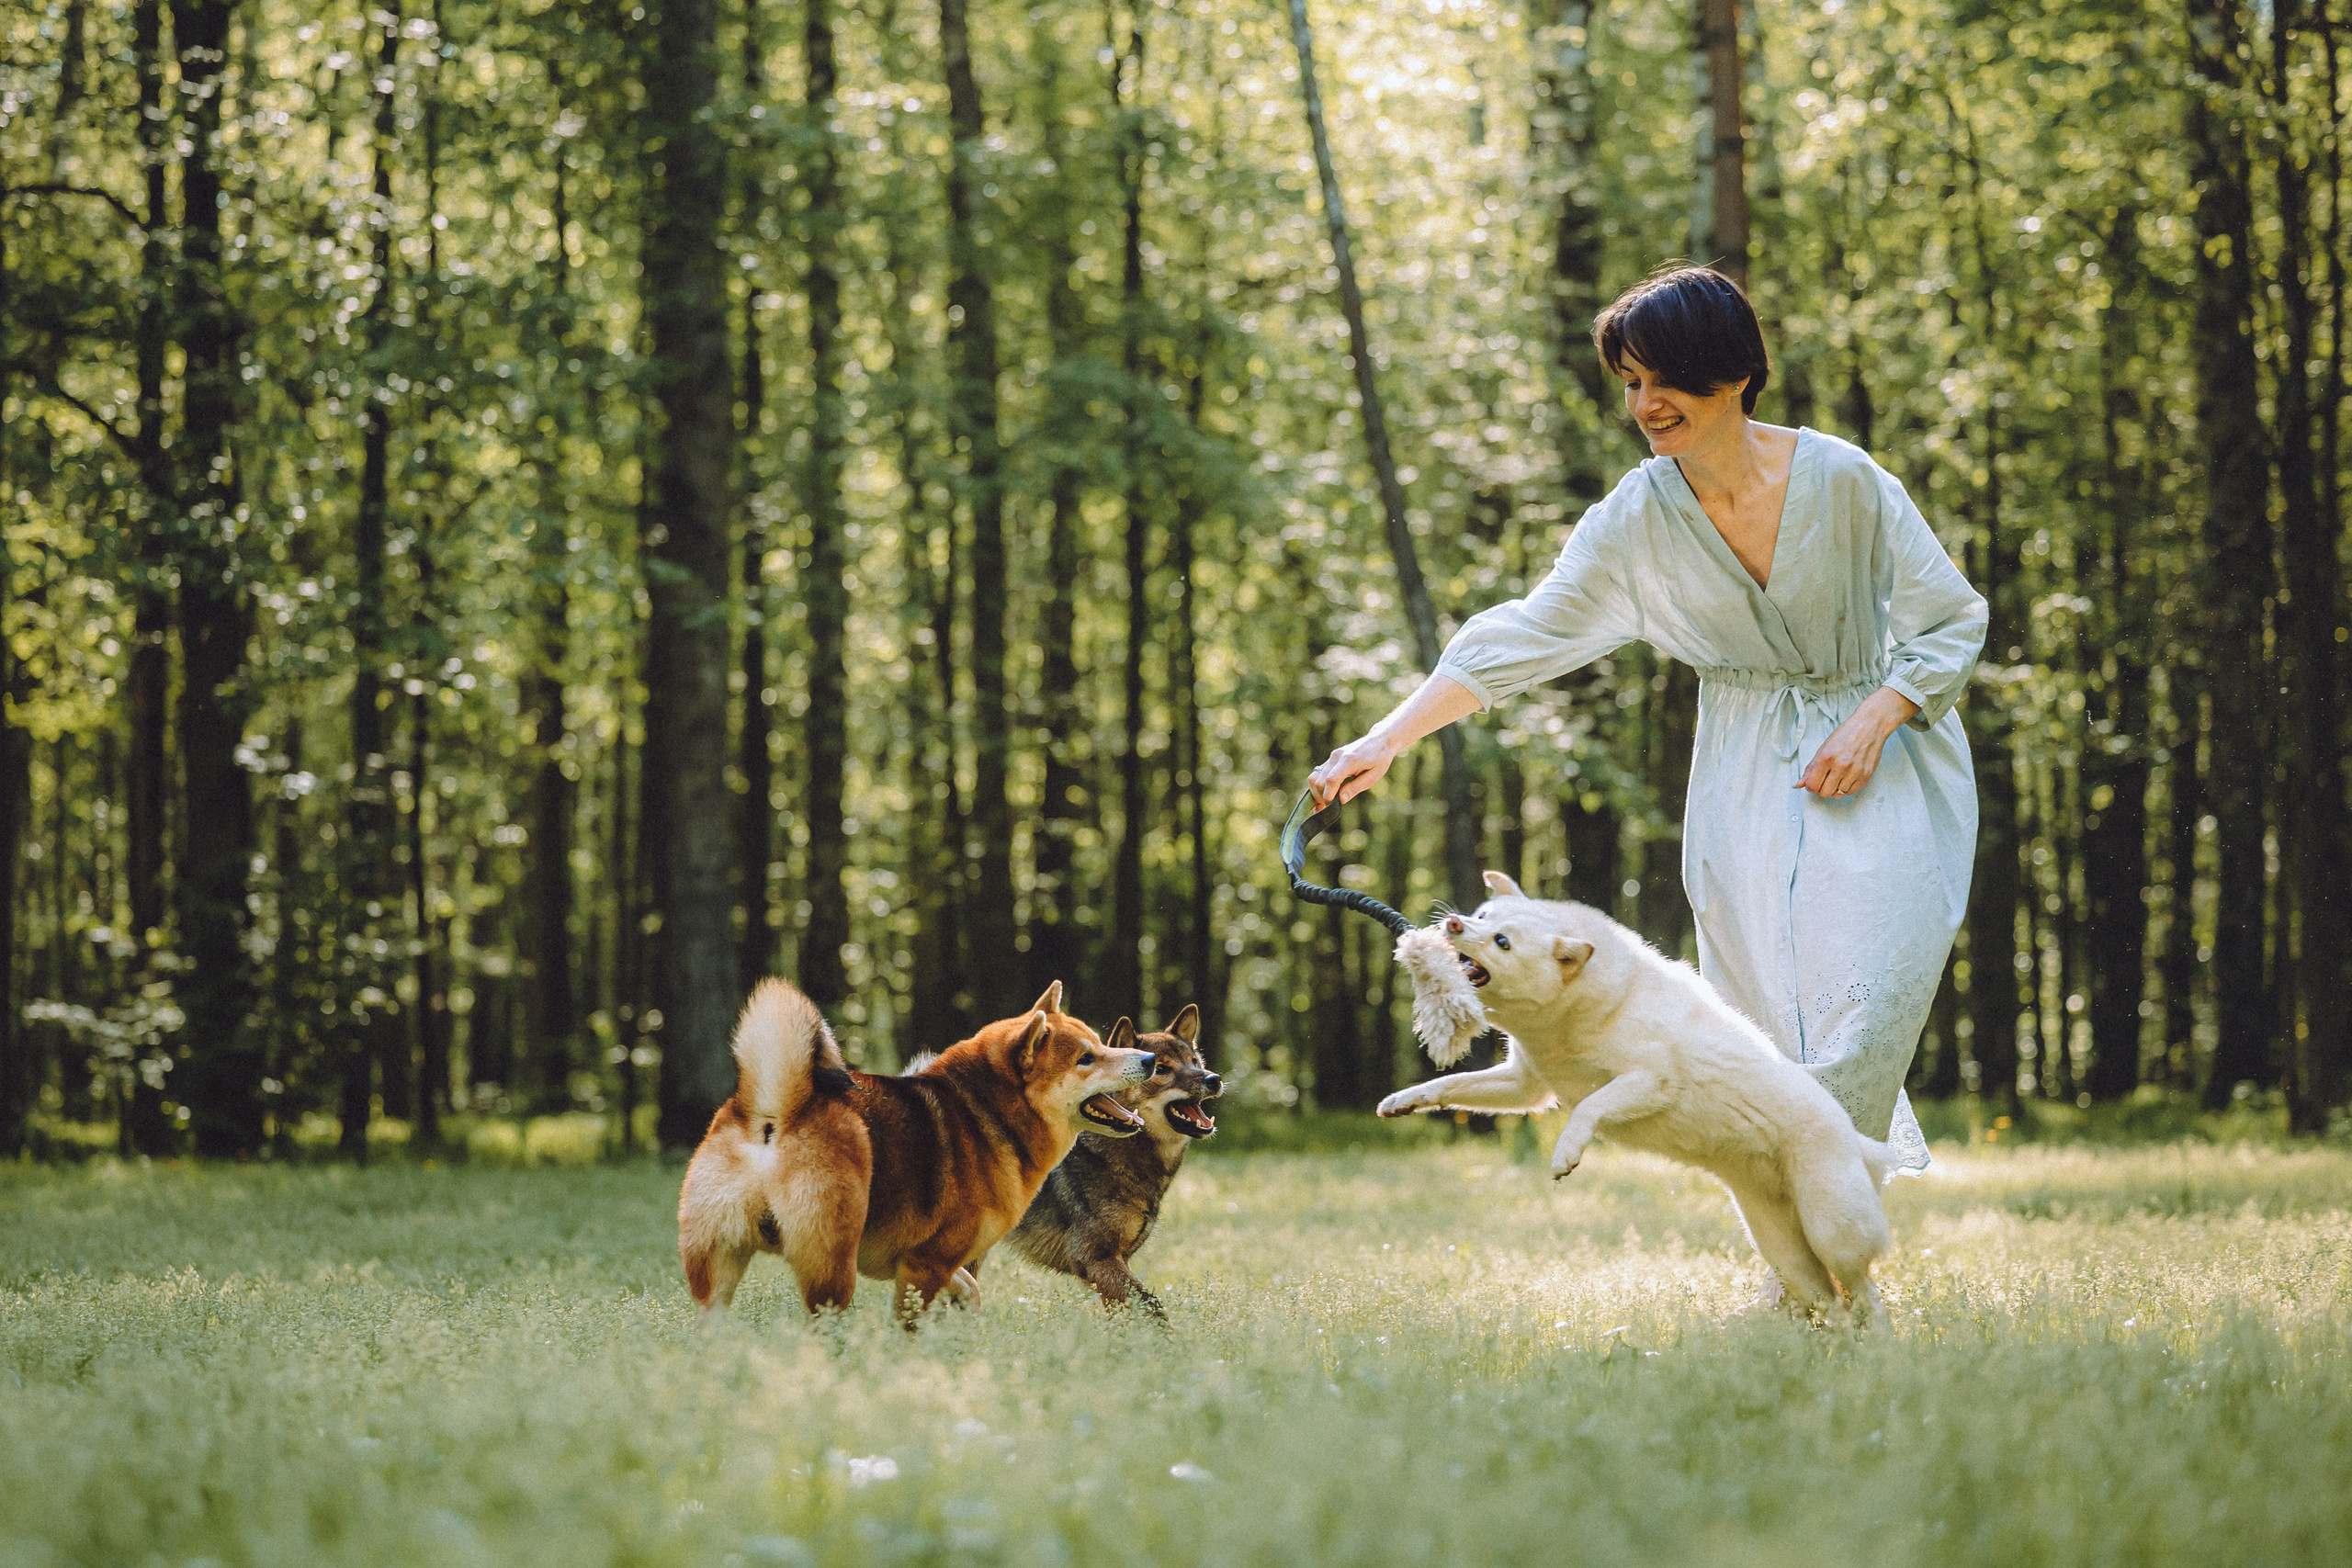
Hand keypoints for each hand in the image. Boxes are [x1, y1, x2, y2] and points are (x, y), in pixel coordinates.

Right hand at [1308, 731, 1399, 809]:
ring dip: (1317, 792)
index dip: (1329, 796)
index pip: (1331, 780)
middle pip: (1319, 780)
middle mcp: (1337, 756)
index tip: (1331, 806)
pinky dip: (1318, 786)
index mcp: (1350, 760)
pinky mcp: (1330, 758)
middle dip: (1321, 796)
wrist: (1379, 740)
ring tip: (1327, 801)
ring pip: (1314, 777)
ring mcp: (1332, 756)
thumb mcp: (1373, 777)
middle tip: (1331, 806)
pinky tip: (1325, 794)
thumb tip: (1340, 801)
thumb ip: (1355, 788)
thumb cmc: (1380, 759)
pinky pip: (1317, 774)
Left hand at [1798, 687, 1919, 798]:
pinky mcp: (1866, 775)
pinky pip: (1851, 792)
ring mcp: (1855, 771)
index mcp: (1826, 757)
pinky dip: (1847, 788)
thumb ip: (1811, 768)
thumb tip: (1799, 784)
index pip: (1812, 786)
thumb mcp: (1823, 748)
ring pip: (1838, 794)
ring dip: (1836, 788)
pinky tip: (1846, 778)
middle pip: (1825, 793)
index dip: (1811, 786)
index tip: (1814, 781)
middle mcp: (1840, 765)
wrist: (1869, 726)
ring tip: (1838, 776)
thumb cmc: (1845, 735)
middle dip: (1822, 788)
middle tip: (1826, 779)